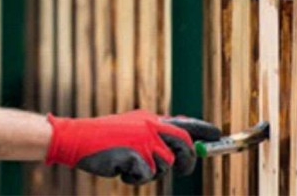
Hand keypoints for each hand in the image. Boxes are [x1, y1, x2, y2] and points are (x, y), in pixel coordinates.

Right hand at [45, 110, 221, 184]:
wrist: (78, 138)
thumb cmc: (106, 137)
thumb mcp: (133, 128)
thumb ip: (155, 133)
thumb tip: (182, 144)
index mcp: (151, 118)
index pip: (184, 123)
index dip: (204, 129)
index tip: (218, 135)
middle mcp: (150, 126)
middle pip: (184, 145)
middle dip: (188, 160)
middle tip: (183, 168)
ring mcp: (143, 141)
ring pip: (164, 165)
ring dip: (151, 171)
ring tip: (132, 165)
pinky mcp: (134, 155)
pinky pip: (145, 175)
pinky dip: (134, 178)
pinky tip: (121, 170)